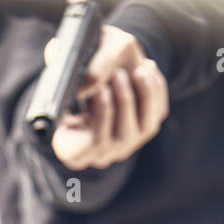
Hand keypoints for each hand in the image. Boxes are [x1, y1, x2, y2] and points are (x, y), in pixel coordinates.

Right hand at [43, 25, 168, 170]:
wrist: (95, 76)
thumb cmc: (74, 83)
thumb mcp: (67, 78)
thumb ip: (71, 74)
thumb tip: (78, 72)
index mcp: (73, 149)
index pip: (93, 143)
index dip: (101, 116)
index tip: (98, 89)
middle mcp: (100, 154)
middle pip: (121, 137)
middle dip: (122, 101)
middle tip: (116, 74)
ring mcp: (125, 145)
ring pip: (144, 128)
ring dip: (143, 96)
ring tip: (139, 69)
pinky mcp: (145, 127)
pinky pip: (157, 114)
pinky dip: (156, 90)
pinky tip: (147, 69)